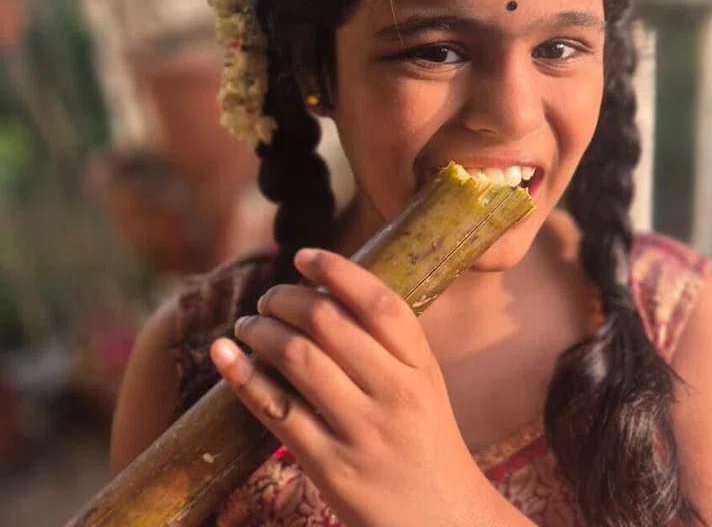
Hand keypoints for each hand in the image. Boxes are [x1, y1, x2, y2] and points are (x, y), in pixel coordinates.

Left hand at [210, 249, 524, 526]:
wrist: (440, 517)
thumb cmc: (424, 439)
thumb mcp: (424, 384)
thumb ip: (388, 343)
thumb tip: (324, 291)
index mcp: (421, 368)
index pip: (379, 303)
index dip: (336, 271)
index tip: (303, 256)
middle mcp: (395, 394)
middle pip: (328, 324)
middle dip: (286, 299)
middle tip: (269, 297)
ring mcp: (362, 432)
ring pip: (297, 359)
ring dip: (260, 331)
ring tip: (248, 324)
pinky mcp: (329, 467)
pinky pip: (275, 410)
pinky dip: (243, 376)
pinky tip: (226, 355)